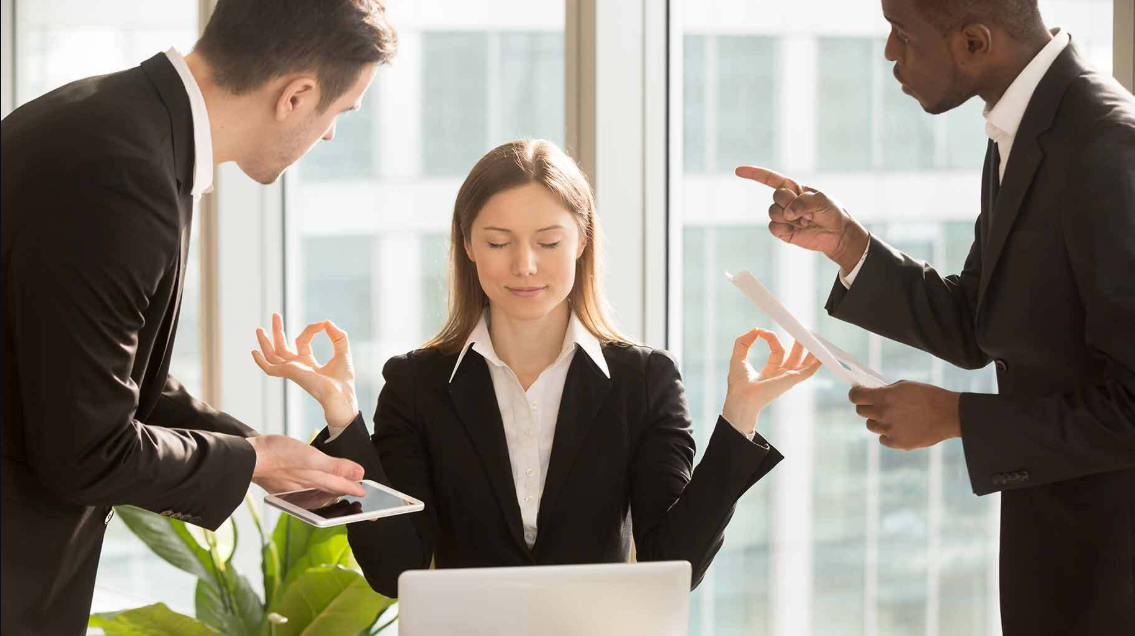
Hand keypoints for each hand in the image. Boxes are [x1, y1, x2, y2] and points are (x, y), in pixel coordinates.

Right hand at [247, 434, 364, 495]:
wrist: (248, 457)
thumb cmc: (278, 455)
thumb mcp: (311, 458)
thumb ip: (336, 467)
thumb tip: (359, 474)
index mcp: (316, 483)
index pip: (343, 488)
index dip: (357, 489)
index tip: (369, 494)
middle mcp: (307, 490)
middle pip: (332, 493)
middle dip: (346, 494)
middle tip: (359, 497)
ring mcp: (295, 489)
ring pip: (319, 492)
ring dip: (332, 492)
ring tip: (341, 492)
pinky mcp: (285, 485)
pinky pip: (306, 489)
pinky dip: (316, 488)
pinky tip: (315, 486)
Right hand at [252, 312, 358, 428]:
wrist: (340, 393)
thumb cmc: (343, 379)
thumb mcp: (342, 351)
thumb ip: (338, 336)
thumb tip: (327, 322)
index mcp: (307, 363)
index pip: (302, 340)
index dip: (311, 329)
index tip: (322, 324)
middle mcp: (297, 366)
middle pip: (282, 346)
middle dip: (278, 331)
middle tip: (275, 315)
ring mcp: (291, 370)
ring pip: (273, 355)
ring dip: (265, 342)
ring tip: (259, 328)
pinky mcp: (288, 373)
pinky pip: (270, 369)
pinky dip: (261, 362)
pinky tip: (254, 352)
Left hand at [722, 329, 822, 435]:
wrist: (741, 396)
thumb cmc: (738, 383)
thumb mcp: (738, 356)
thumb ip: (743, 341)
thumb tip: (755, 330)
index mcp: (770, 370)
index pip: (777, 349)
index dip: (771, 337)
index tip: (761, 331)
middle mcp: (781, 374)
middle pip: (794, 356)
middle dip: (798, 343)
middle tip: (801, 330)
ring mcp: (787, 377)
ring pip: (804, 362)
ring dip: (810, 350)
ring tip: (814, 337)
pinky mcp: (792, 379)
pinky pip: (808, 371)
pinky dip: (816, 363)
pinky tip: (823, 355)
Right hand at [734, 166, 869, 273]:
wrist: (837, 234)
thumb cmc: (831, 212)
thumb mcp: (822, 200)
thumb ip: (803, 202)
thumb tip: (787, 214)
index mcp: (793, 188)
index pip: (770, 179)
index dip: (754, 174)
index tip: (738, 171)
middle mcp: (785, 201)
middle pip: (776, 197)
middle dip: (791, 203)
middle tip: (808, 211)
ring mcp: (783, 216)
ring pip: (773, 213)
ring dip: (791, 218)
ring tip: (806, 221)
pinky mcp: (782, 231)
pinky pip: (774, 227)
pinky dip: (786, 228)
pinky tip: (799, 229)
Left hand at [849, 381, 961, 449]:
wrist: (949, 415)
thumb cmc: (928, 396)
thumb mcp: (905, 386)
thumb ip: (885, 391)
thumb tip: (871, 394)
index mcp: (884, 396)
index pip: (856, 397)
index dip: (855, 395)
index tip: (857, 394)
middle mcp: (884, 413)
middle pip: (861, 412)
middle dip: (866, 407)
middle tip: (875, 405)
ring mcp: (890, 430)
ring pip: (871, 426)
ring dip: (878, 421)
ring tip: (893, 417)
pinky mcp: (898, 443)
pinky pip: (883, 439)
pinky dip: (888, 435)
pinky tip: (900, 428)